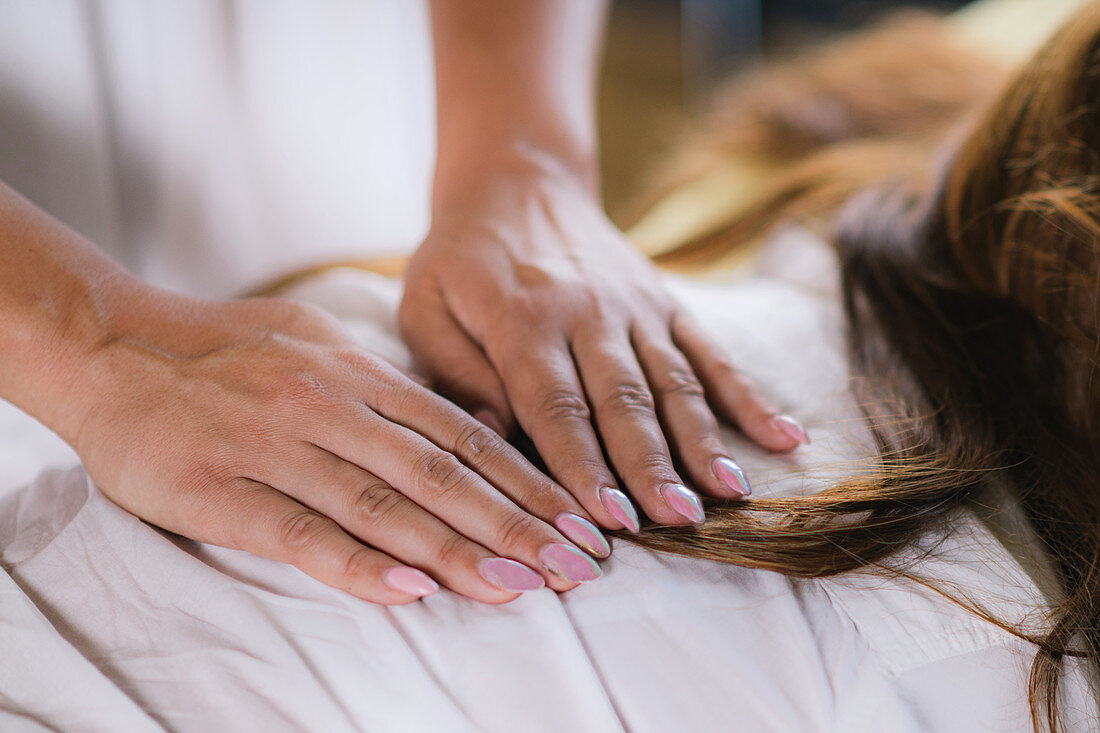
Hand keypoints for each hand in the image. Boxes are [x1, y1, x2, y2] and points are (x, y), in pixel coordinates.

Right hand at [65, 289, 608, 604]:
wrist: (116, 346)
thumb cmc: (229, 350)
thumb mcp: (321, 344)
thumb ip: (388, 388)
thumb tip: (461, 424)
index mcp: (361, 374)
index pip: (465, 437)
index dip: (529, 483)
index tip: (579, 521)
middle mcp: (332, 407)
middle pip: (443, 476)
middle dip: (518, 525)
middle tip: (576, 568)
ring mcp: (279, 447)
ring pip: (384, 506)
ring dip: (458, 550)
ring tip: (519, 587)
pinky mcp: (222, 490)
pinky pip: (300, 533)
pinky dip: (358, 564)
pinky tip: (411, 590)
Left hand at [400, 164, 809, 530]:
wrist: (516, 182)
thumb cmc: (461, 259)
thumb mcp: (426, 306)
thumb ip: (456, 372)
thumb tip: (496, 436)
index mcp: (523, 319)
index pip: (556, 405)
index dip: (583, 465)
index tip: (604, 520)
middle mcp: (588, 312)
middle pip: (625, 399)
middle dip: (652, 464)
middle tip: (678, 520)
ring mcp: (635, 306)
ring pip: (675, 380)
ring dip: (703, 439)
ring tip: (730, 493)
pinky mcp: (665, 302)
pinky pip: (710, 353)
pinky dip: (749, 397)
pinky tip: (785, 437)